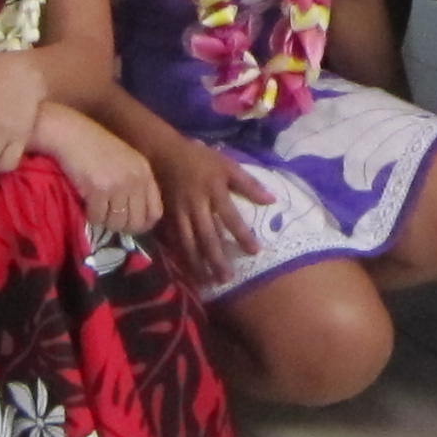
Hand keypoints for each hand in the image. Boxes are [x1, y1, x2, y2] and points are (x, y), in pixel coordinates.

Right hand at [35, 109, 162, 241]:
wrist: (71, 134)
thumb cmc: (95, 146)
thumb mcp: (126, 161)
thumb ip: (135, 184)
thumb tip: (135, 217)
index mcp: (145, 172)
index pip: (155, 212)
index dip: (143, 224)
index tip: (130, 225)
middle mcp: (136, 180)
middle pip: (136, 222)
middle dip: (121, 226)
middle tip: (108, 220)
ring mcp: (118, 185)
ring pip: (116, 223)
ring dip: (104, 221)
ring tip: (96, 209)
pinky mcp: (98, 190)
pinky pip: (97, 217)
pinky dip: (90, 216)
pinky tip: (86, 205)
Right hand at [144, 137, 270, 285]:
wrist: (163, 153)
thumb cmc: (200, 159)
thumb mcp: (227, 165)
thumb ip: (250, 184)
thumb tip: (273, 200)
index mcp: (213, 190)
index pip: (231, 217)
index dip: (243, 235)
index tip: (255, 251)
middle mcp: (196, 205)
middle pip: (207, 236)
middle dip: (217, 259)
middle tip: (227, 279)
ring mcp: (179, 213)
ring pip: (188, 243)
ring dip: (198, 265)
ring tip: (208, 283)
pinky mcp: (166, 219)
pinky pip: (174, 242)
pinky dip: (182, 258)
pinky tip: (188, 272)